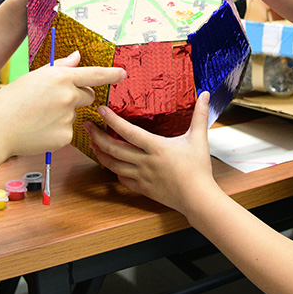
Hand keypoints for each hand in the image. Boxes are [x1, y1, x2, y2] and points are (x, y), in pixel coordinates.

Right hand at [0, 51, 126, 157]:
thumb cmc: (11, 101)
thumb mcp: (34, 77)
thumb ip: (60, 68)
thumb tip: (77, 57)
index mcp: (61, 78)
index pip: (95, 74)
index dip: (112, 74)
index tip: (123, 73)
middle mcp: (69, 96)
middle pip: (88, 96)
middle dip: (79, 97)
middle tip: (54, 101)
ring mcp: (68, 117)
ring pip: (75, 114)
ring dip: (64, 115)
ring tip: (38, 116)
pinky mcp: (65, 136)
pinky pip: (67, 131)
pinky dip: (57, 131)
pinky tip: (39, 129)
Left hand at [84, 92, 215, 215]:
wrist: (198, 199)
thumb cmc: (198, 169)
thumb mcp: (199, 139)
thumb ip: (200, 115)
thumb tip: (205, 94)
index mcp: (156, 147)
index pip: (128, 132)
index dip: (112, 120)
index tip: (101, 110)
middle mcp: (144, 162)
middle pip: (114, 148)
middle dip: (97, 136)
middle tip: (87, 125)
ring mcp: (141, 177)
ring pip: (113, 165)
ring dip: (101, 153)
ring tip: (93, 143)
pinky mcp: (142, 188)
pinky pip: (122, 180)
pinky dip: (114, 171)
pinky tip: (112, 165)